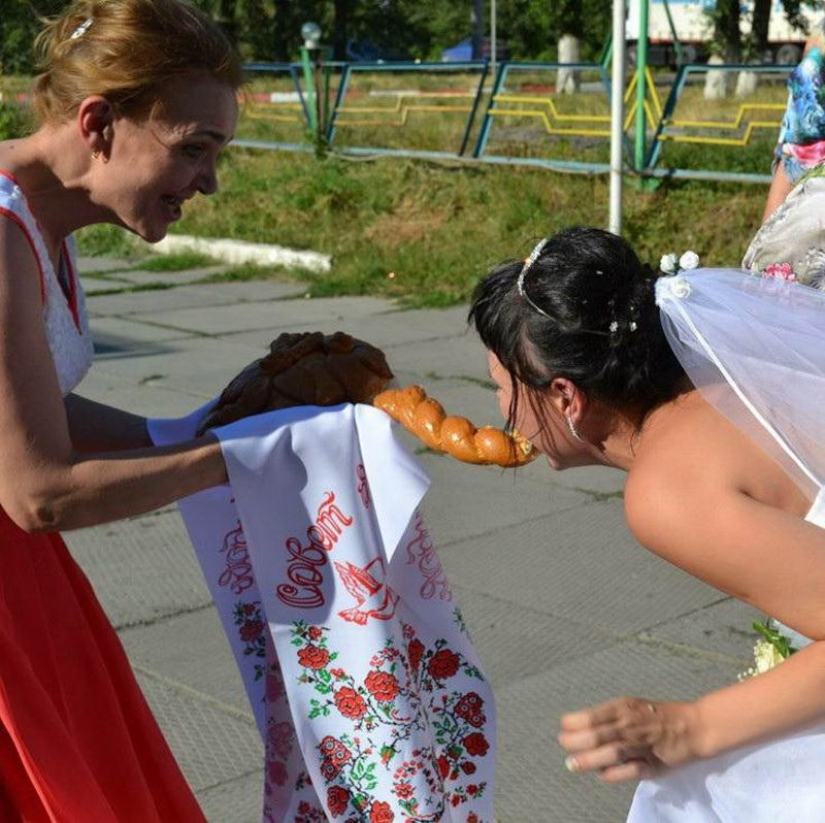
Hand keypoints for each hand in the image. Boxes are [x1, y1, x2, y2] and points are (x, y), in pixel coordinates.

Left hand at [557, 696, 699, 782]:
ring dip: (589, 759)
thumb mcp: (630, 706)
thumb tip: (580, 727)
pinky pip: (632, 770)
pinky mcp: (654, 764)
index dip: (574, 722)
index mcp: (623, 708)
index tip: (562, 727)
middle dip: (576, 741)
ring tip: (572, 764)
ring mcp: (642, 745)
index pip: (592, 715)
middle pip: (598, 734)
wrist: (693, 725)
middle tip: (563, 745)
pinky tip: (602, 775)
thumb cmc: (655, 715)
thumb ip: (608, 717)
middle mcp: (631, 725)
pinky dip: (616, 774)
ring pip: (612, 752)